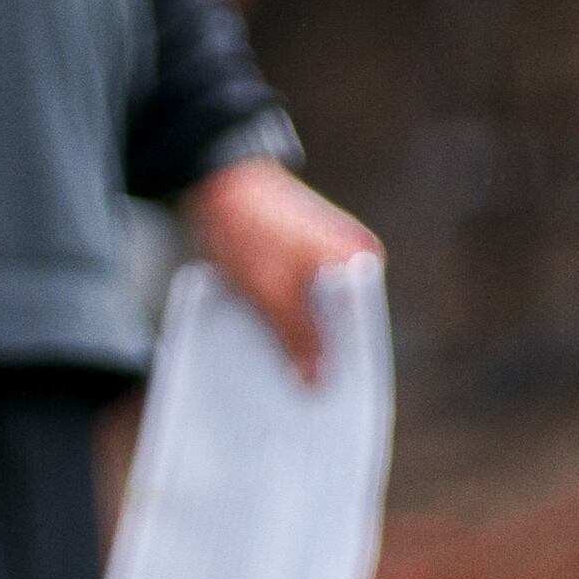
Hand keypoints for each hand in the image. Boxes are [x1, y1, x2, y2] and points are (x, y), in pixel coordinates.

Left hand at [185, 153, 380, 376]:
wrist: (216, 180)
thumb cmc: (248, 228)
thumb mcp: (272, 293)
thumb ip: (299, 338)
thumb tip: (318, 379)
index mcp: (360, 259)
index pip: (362, 327)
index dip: (344, 364)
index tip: (327, 399)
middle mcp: (354, 255)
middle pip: (342, 321)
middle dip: (322, 354)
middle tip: (302, 393)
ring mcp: (331, 252)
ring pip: (320, 310)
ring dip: (302, 336)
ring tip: (284, 372)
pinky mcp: (307, 252)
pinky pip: (305, 295)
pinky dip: (290, 315)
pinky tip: (271, 338)